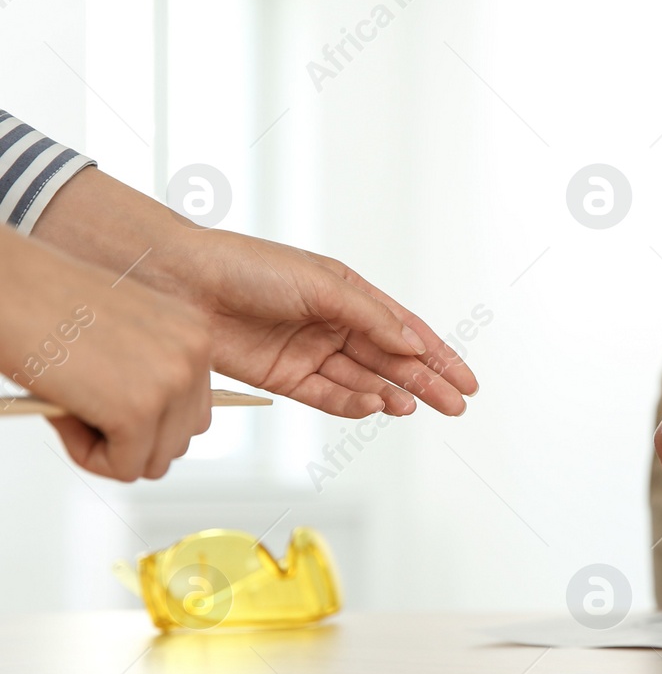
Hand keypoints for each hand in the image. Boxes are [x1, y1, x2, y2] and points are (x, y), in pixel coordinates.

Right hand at [0, 228, 210, 480]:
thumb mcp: (123, 332)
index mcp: (194, 332)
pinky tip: (63, 415)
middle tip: (82, 406)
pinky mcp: (137, 412)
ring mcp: (172, 383)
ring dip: (110, 448)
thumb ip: (150, 372)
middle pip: (180, 439)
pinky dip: (88, 457)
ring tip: (72, 406)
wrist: (6, 285)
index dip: (145, 416)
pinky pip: (124, 469)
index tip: (103, 394)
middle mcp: (195, 354)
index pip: (192, 409)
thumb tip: (155, 429)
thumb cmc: (44, 303)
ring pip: (156, 461)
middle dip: (131, 438)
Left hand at [34, 168, 477, 417]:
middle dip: (427, 382)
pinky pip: (330, 396)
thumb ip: (370, 317)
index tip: (466, 379)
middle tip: (456, 405)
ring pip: (365, 381)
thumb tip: (411, 344)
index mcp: (349, 295)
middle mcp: (335, 325)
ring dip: (393, 394)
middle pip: (392, 360)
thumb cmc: (248, 267)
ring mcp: (311, 352)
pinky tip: (375, 406)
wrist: (183, 284)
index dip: (439, 355)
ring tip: (416, 406)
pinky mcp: (285, 377)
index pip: (406, 330)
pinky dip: (354, 403)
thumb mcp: (321, 284)